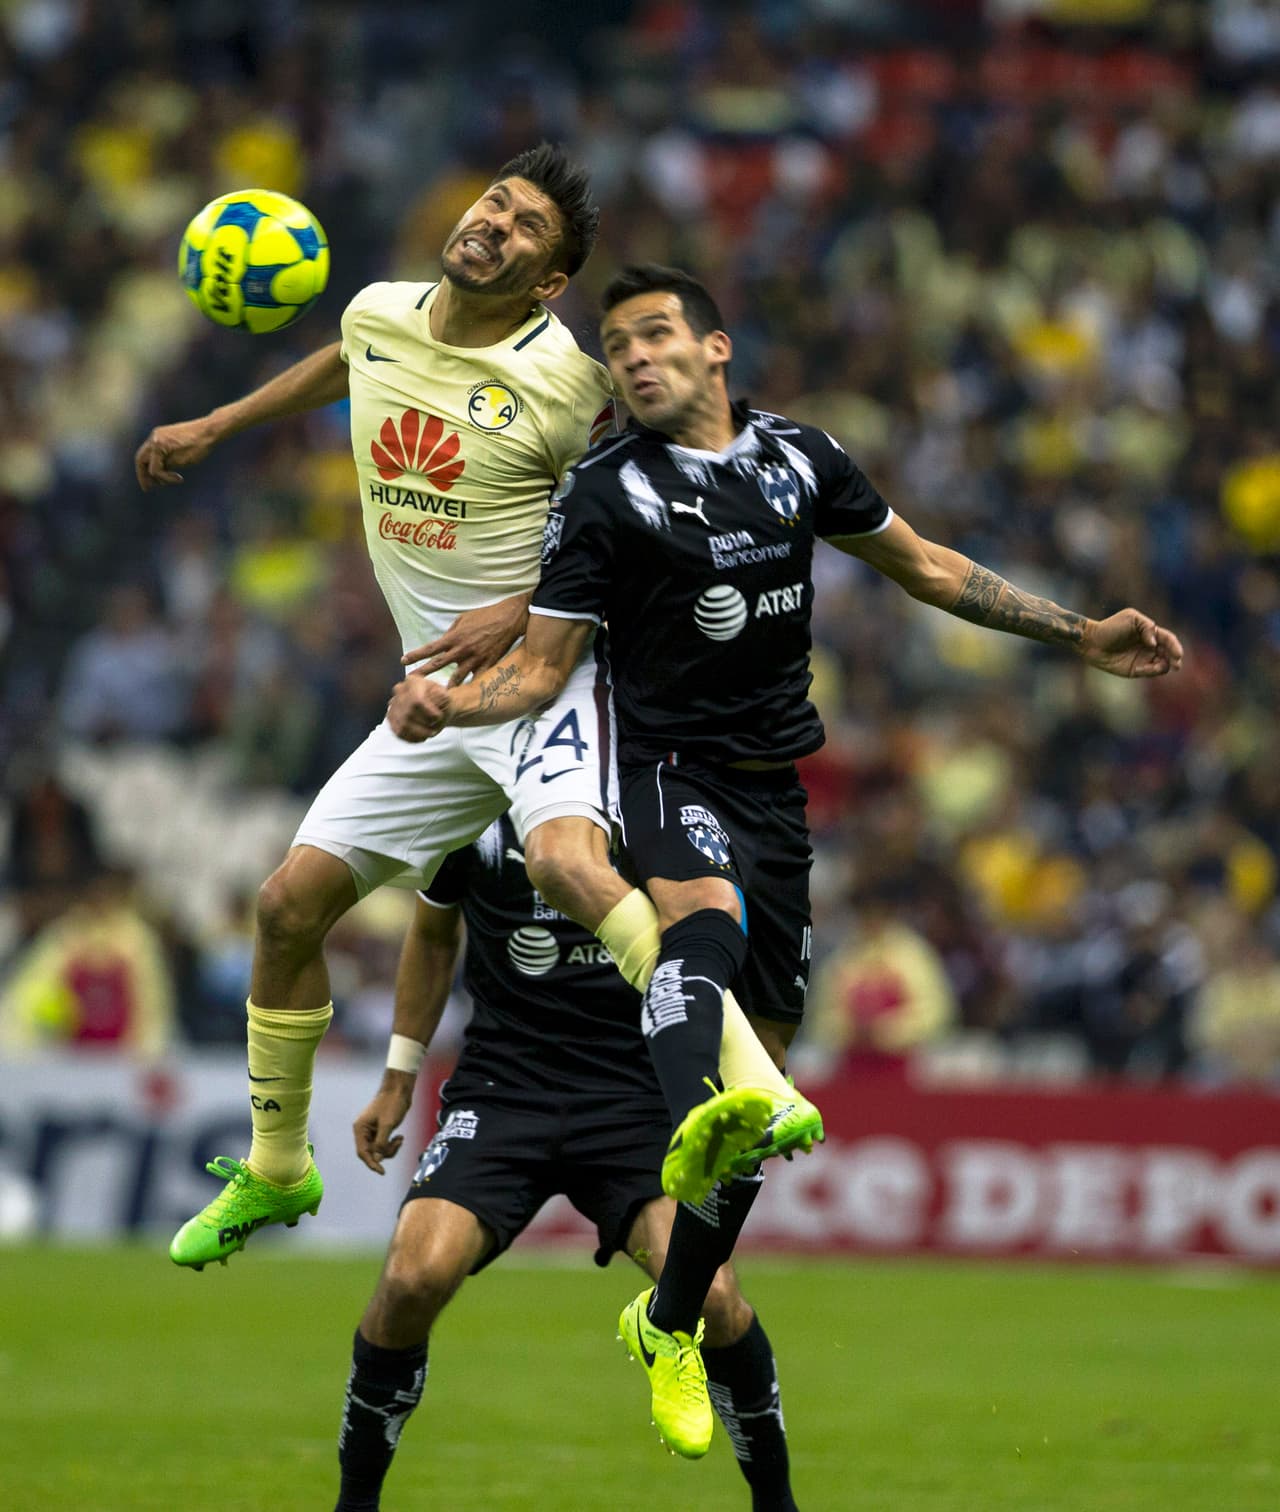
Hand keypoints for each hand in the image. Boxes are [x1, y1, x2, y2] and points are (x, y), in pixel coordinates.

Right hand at [134, 417, 220, 491]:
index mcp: (157, 444)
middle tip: (147, 488)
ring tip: (156, 482)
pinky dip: (156, 461)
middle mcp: (154, 437)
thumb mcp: (182, 461)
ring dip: (149, 468)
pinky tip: (163, 470)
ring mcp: (158, 435)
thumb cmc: (198, 446)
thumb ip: (166, 467)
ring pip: (146, 455)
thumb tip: (156, 474)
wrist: (209, 430)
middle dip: (143, 475)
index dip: (164, 478)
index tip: (180, 480)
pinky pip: (154, 450)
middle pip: (140, 460)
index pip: (153, 468)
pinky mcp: (163, 435)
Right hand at [353, 1082, 413, 1173]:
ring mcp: (372, 1131)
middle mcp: (364, 1131)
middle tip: (397, 1144)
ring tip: (400, 1139)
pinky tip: (400, 1138)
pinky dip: (392, 1144)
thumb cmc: (392, 1104)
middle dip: (385, 1152)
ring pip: (379, 1150)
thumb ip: (381, 1143)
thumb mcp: (387, 1125)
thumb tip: (377, 1160)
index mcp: (360, 1128)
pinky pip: (384, 1144)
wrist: (400, 1090)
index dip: (371, 1163)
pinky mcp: (381, 1130)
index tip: (382, 1171)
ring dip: (390, 1148)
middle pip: (371, 1152)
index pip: (362, 1152)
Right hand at [388, 670, 452, 741]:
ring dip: (419, 734)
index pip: (416, 700)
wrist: (432, 704)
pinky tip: (422, 737)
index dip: (428, 712)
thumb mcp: (446, 696)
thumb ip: (444, 697)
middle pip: (409, 714)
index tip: (439, 717)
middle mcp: (399, 691)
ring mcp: (392, 705)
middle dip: (425, 724)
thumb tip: (441, 698)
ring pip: (402, 726)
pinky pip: (399, 732)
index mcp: (412, 681)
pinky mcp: (390, 718)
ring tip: (430, 733)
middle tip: (435, 727)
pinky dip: (412, 738)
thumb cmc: (440, 700)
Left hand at [400, 593, 529, 685]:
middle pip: (438, 665)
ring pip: (456, 678)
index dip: (415, 655)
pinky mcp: (488, 665)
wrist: (509, 619)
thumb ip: (452, 633)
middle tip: (410, 683)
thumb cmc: (485, 616)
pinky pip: (476, 680)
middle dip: (422, 674)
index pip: (430, 649)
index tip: (403, 661)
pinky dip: (470, 688)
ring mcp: (475, 659)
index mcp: (454, 637)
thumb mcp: (463, 619)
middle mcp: (461, 650)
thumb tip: (443, 642)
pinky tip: (465, 698)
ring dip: (446, 688)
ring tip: (437, 698)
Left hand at [1082, 610, 1183, 677]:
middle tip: (1176, 665)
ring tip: (1154, 667)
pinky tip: (1139, 668)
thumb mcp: (1130, 618)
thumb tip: (1154, 643)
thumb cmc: (1110, 627)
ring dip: (1162, 667)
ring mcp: (1143, 659)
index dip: (1175, 647)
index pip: (1168, 640)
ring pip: (1162, 665)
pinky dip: (1148, 671)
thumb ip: (1146, 626)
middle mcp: (1150, 647)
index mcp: (1151, 633)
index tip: (1178, 654)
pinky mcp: (1136, 670)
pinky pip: (1148, 673)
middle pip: (1169, 654)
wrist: (1092, 641)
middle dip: (1175, 659)